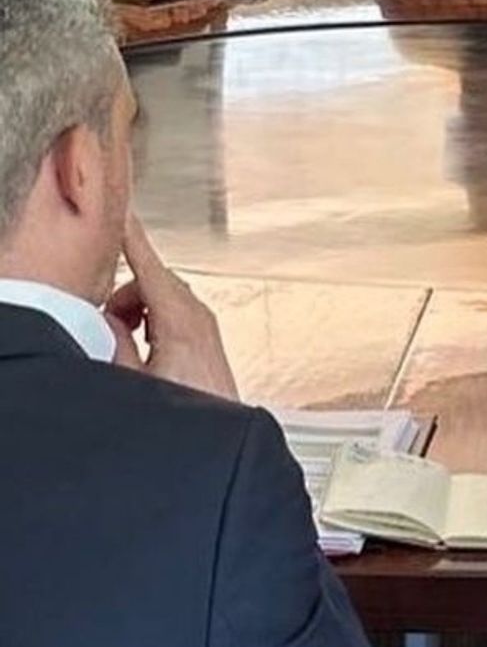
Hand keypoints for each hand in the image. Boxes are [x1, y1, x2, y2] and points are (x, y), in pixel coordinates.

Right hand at [104, 216, 237, 399]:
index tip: (122, 214)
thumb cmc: (188, 408)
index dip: (132, 240)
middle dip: (125, 295)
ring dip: (137, 311)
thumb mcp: (133, 377)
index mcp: (181, 322)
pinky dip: (152, 320)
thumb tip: (104, 318)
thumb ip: (115, 341)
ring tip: (128, 343)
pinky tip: (145, 349)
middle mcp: (200, 319)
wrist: (221, 432)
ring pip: (162, 297)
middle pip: (152, 281)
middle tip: (109, 325)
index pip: (150, 268)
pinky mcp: (208, 339)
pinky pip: (173, 313)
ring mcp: (207, 327)